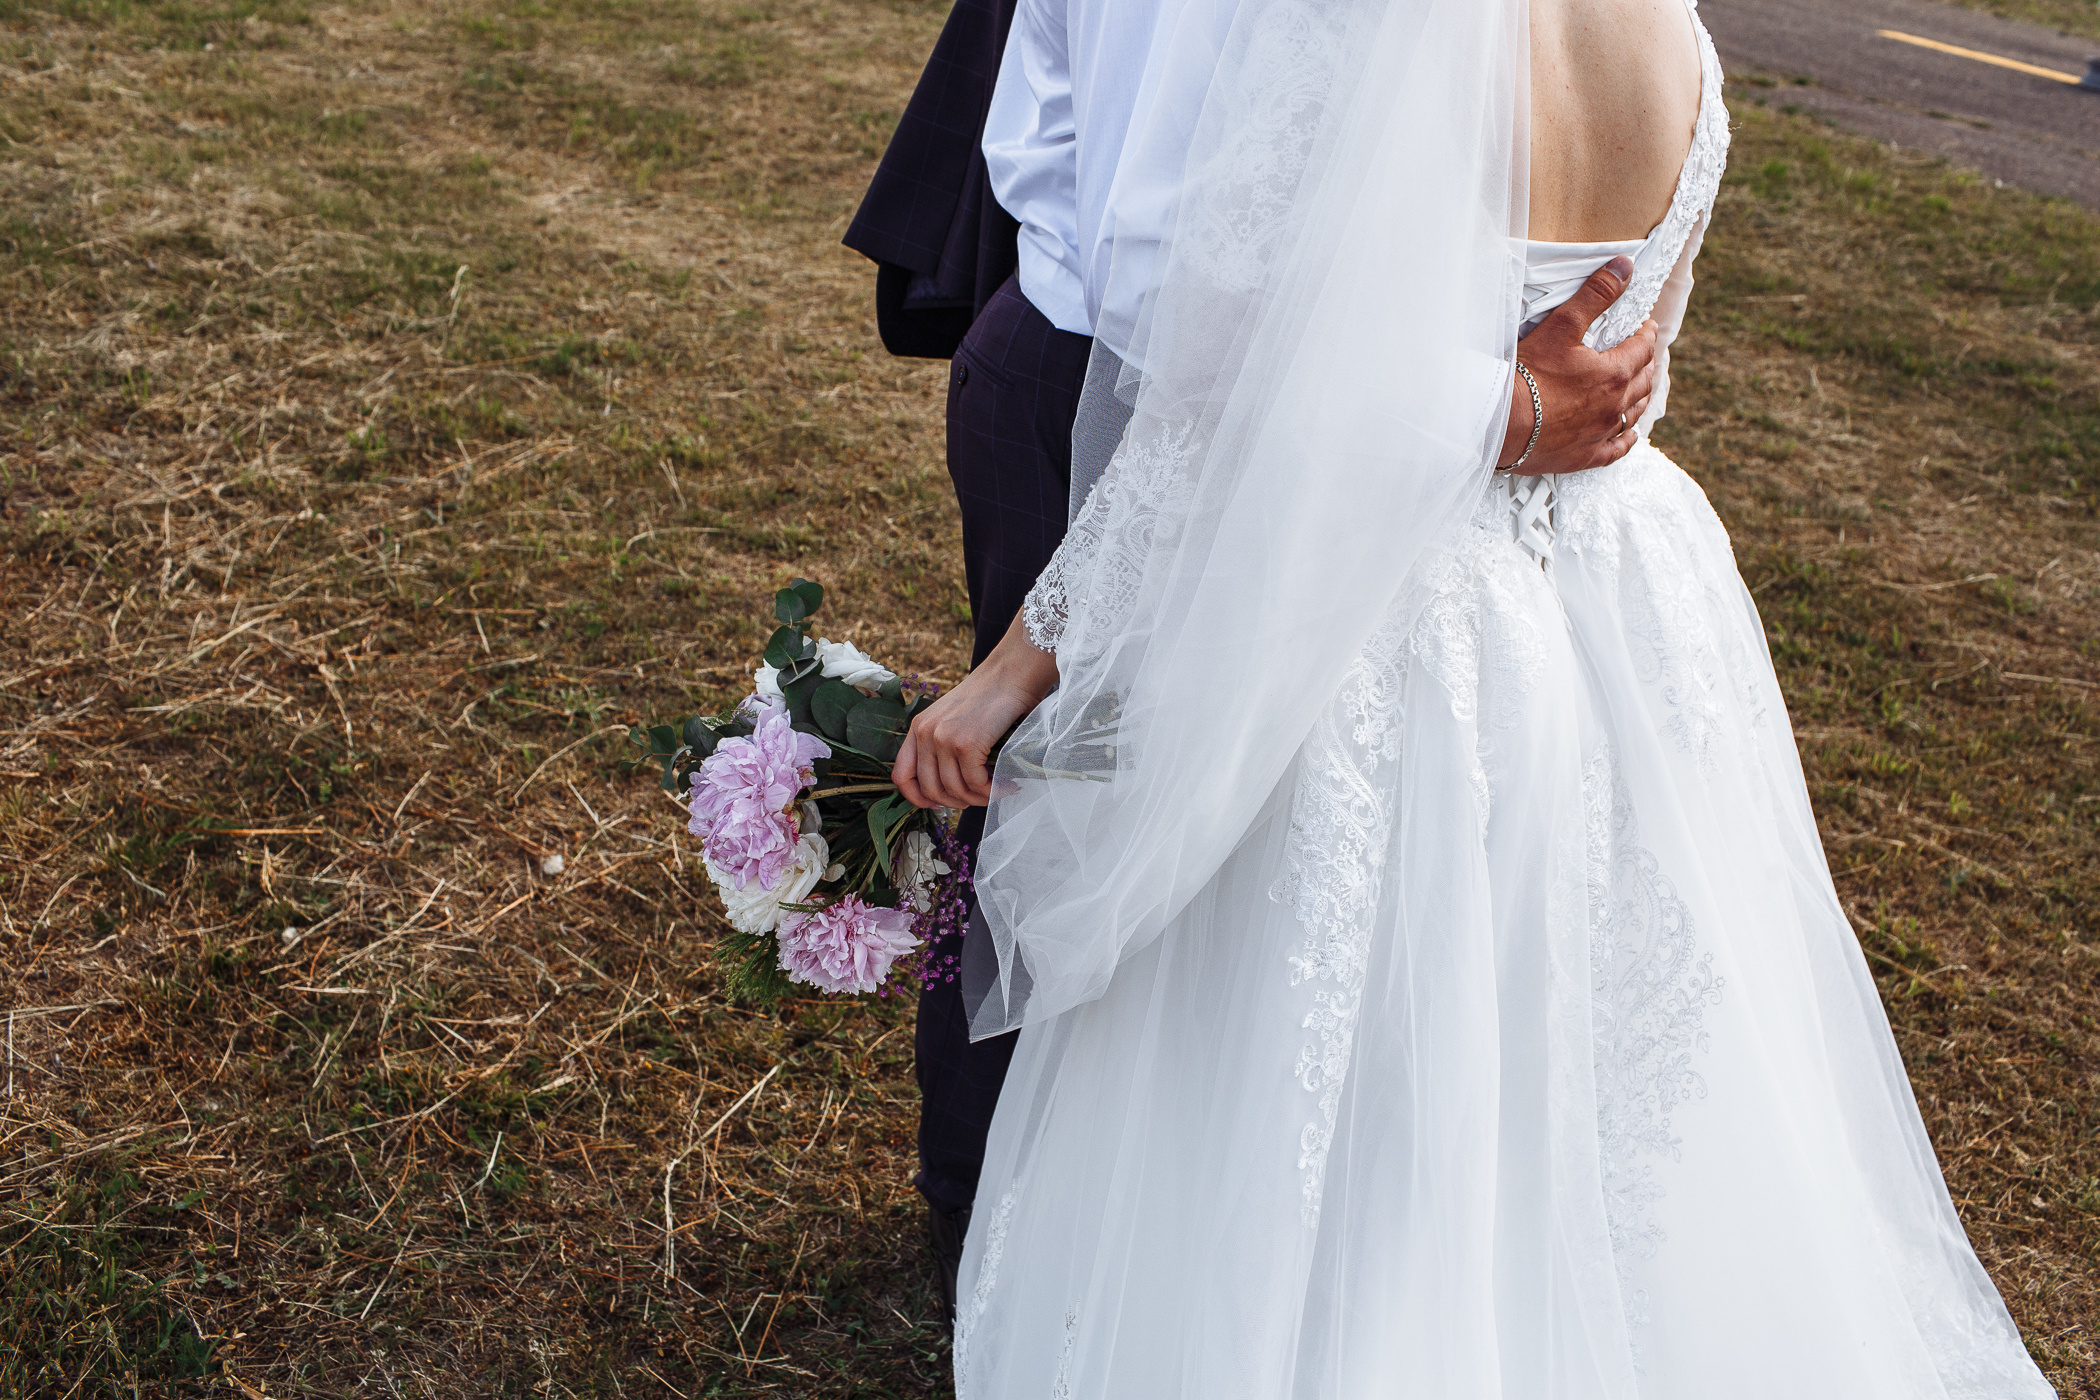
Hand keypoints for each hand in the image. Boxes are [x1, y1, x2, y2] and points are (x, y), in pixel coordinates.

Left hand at [892, 614, 1058, 808]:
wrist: (1012, 672)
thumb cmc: (992, 698)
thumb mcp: (954, 720)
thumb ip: (944, 748)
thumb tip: (951, 789)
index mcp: (918, 728)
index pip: (901, 776)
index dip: (918, 798)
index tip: (940, 804)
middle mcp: (925, 733)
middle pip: (931, 790)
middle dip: (959, 802)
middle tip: (982, 797)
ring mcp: (943, 738)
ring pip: (955, 790)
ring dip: (980, 799)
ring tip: (1000, 790)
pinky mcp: (966, 743)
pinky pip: (976, 783)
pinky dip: (994, 790)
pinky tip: (1008, 784)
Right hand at [1498, 255, 1658, 474]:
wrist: (1499, 423)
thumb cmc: (1526, 377)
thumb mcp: (1562, 325)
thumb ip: (1595, 295)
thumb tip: (1623, 267)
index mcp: (1614, 373)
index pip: (1642, 349)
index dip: (1645, 335)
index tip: (1645, 328)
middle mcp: (1613, 406)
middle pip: (1643, 382)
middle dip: (1646, 364)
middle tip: (1643, 355)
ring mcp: (1600, 433)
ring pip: (1633, 413)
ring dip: (1641, 397)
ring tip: (1640, 388)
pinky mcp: (1584, 455)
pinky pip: (1617, 449)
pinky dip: (1627, 439)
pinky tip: (1631, 434)